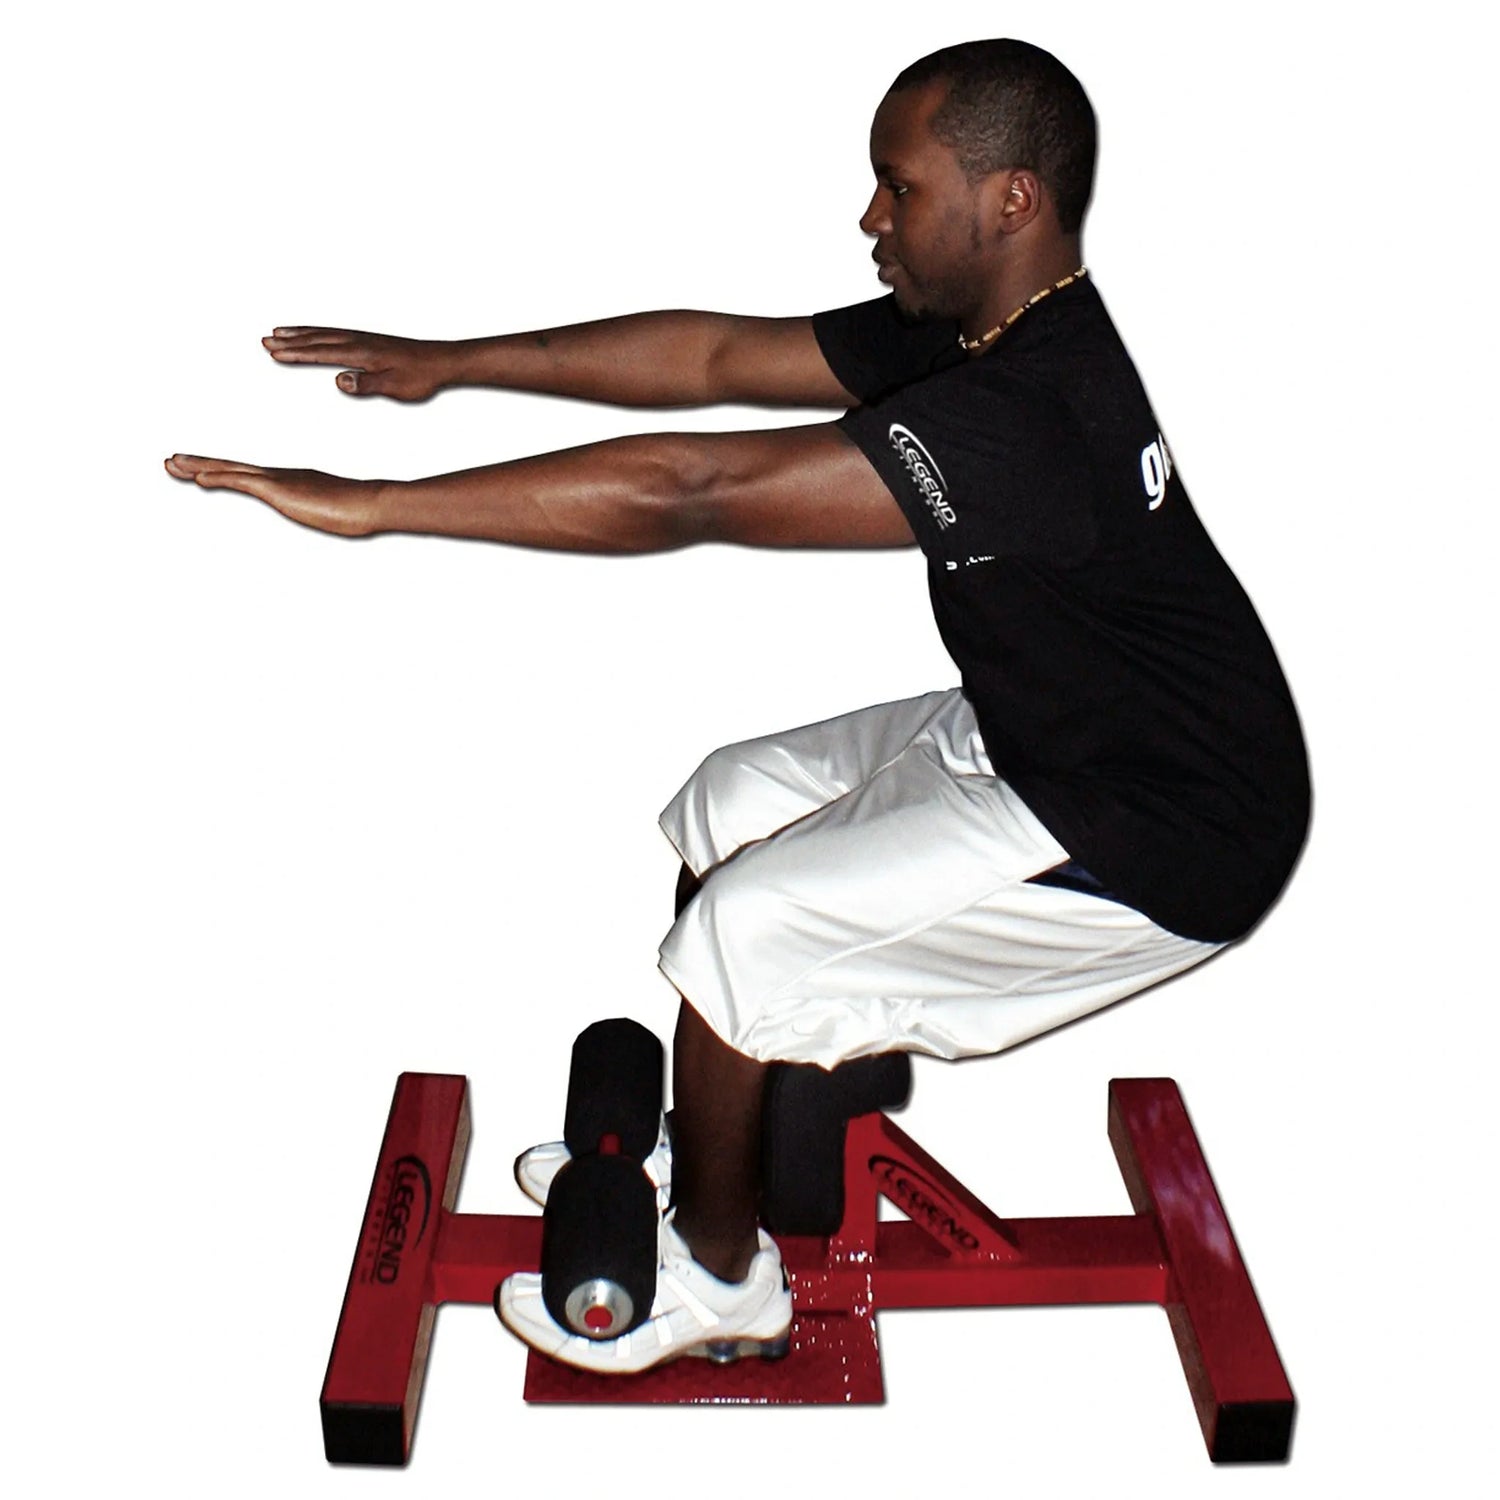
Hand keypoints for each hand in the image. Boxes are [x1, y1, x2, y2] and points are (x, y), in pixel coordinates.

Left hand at [164, 454, 385, 535]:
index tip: (198, 470)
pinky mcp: (279, 489)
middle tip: (172, 461)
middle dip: (199, 464)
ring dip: (199, 467)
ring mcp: (278, 480)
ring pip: (229, 470)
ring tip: (173, 464)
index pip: (247, 475)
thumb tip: (330, 514)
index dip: (220, 471)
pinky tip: (198, 478)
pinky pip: (241, 481)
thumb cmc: (360, 510)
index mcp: (290, 481)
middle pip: (231, 467)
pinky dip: (218, 477)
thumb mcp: (332, 513)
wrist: (371, 503)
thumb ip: (323, 511)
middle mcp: (279, 475)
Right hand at [262, 327, 451, 400]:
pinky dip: (320, 332)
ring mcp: (364, 338)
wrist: (443, 361)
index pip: (321, 353)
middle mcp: (359, 341)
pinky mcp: (371, 340)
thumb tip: (339, 380)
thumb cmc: (421, 376)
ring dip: (301, 333)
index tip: (273, 352)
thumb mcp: (395, 387)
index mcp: (361, 353)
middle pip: (317, 339)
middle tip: (264, 340)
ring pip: (325, 333)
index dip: (296, 354)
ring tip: (280, 331)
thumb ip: (366, 384)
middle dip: (290, 340)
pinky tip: (316, 335)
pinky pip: (337, 332)